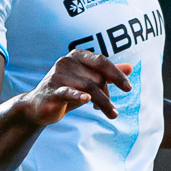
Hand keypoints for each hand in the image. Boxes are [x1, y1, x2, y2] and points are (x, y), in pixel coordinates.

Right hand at [17, 51, 133, 123]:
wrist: (39, 106)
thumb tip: (130, 67)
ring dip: (103, 102)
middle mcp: (66, 62)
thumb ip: (108, 74)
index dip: (116, 74)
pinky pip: (67, 92)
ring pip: (88, 87)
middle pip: (97, 77)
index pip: (101, 61)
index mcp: (77, 56)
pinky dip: (78, 96)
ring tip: (112, 114)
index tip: (128, 89)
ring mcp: (57, 76)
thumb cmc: (67, 90)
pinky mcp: (51, 91)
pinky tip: (87, 100)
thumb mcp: (88, 81)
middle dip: (107, 95)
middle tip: (112, 111)